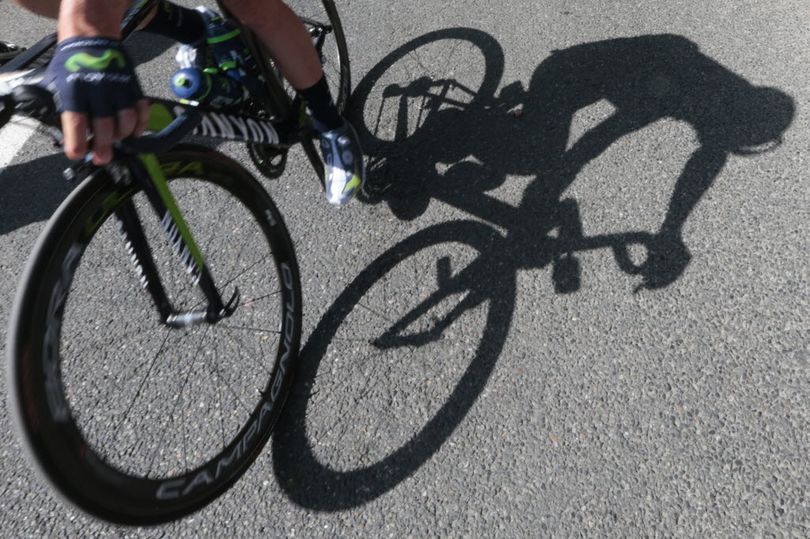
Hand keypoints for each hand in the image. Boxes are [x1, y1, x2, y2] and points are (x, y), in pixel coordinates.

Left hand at [45, 37, 148, 164]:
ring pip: (126, 122)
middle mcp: (98, 91)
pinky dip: (140, 125)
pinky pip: (142, 112)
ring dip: (122, 136)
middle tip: (102, 158)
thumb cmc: (72, 62)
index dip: (77, 144)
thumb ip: (65, 110)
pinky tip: (134, 131)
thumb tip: (72, 137)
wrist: (91, 36)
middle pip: (104, 127)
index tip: (78, 155)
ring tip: (117, 139)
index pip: (76, 123)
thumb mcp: (58, 84)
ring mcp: (118, 89)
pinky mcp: (133, 87)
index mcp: (75, 90)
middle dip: (103, 148)